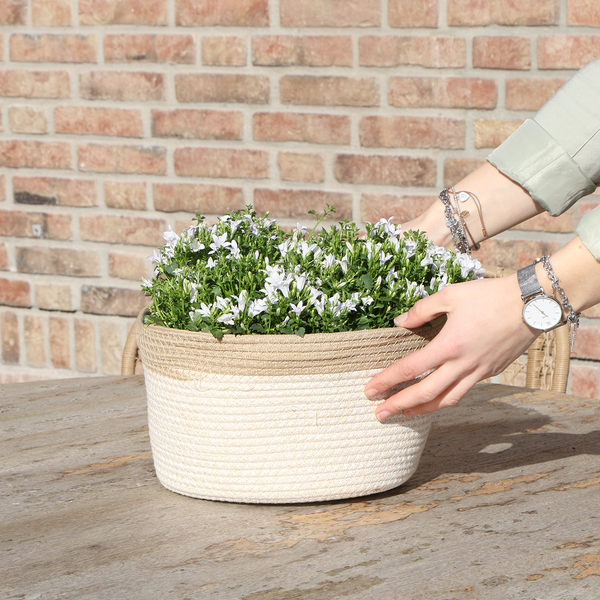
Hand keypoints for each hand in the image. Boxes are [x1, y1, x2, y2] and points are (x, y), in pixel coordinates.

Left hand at [365, 275, 538, 419]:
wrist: (531, 303)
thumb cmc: (490, 296)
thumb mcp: (451, 295)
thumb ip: (421, 310)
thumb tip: (399, 322)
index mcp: (449, 344)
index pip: (411, 368)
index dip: (388, 380)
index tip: (370, 389)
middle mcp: (463, 364)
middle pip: (426, 393)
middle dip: (399, 405)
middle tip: (379, 413)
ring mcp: (479, 371)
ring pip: (447, 400)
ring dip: (423, 409)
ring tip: (404, 413)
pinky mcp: (491, 372)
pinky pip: (464, 391)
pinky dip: (446, 399)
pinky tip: (436, 397)